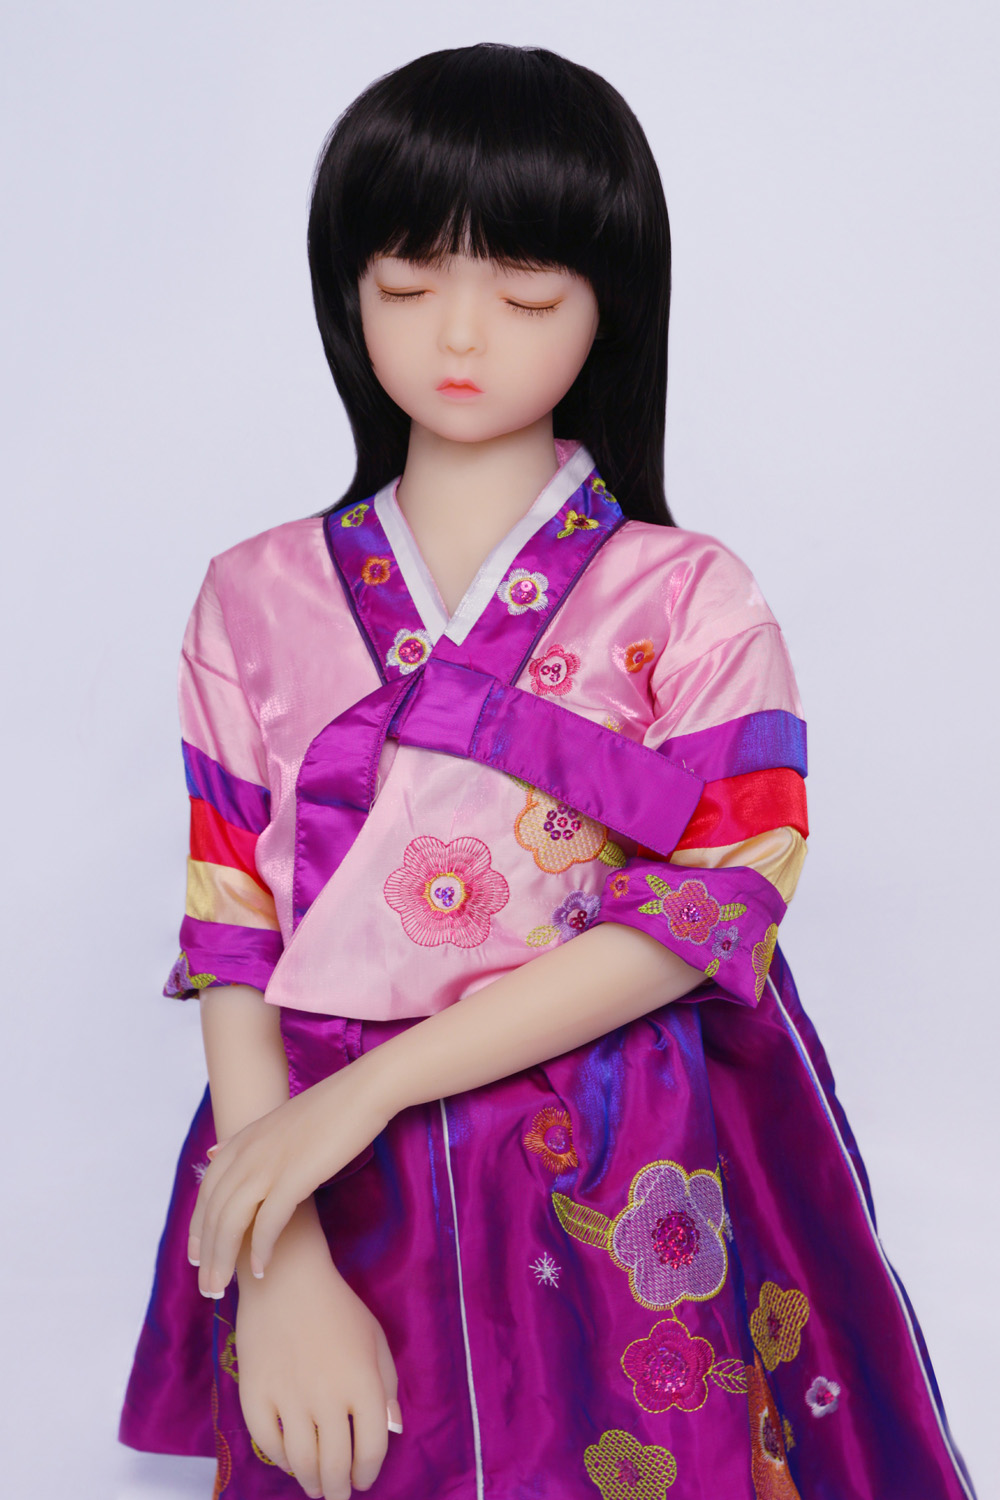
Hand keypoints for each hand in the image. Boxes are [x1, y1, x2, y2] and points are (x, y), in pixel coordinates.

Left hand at [190, 1052, 389, 1295]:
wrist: (362, 1092)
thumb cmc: (327, 1108)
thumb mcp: (275, 1121)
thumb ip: (244, 1141)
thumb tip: (213, 1152)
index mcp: (242, 1139)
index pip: (207, 1192)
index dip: (197, 1228)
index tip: (196, 1258)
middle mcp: (247, 1152)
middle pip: (214, 1212)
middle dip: (207, 1254)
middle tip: (208, 1288)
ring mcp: (269, 1164)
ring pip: (231, 1221)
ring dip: (224, 1259)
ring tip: (223, 1288)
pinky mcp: (294, 1176)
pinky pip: (268, 1222)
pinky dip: (261, 1249)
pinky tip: (261, 1270)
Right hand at [236, 1202, 400, 1498]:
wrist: (286, 1280)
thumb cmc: (338, 1308)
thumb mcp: (375, 1339)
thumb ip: (387, 1385)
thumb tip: (391, 1430)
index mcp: (363, 1383)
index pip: (372, 1447)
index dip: (369, 1472)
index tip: (364, 1479)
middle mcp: (328, 1397)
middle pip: (335, 1464)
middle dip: (339, 1489)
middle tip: (338, 1495)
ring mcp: (289, 1399)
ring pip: (302, 1462)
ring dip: (311, 1482)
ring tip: (316, 1487)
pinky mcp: (256, 1395)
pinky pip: (268, 1443)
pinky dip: (281, 1461)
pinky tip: (290, 1463)